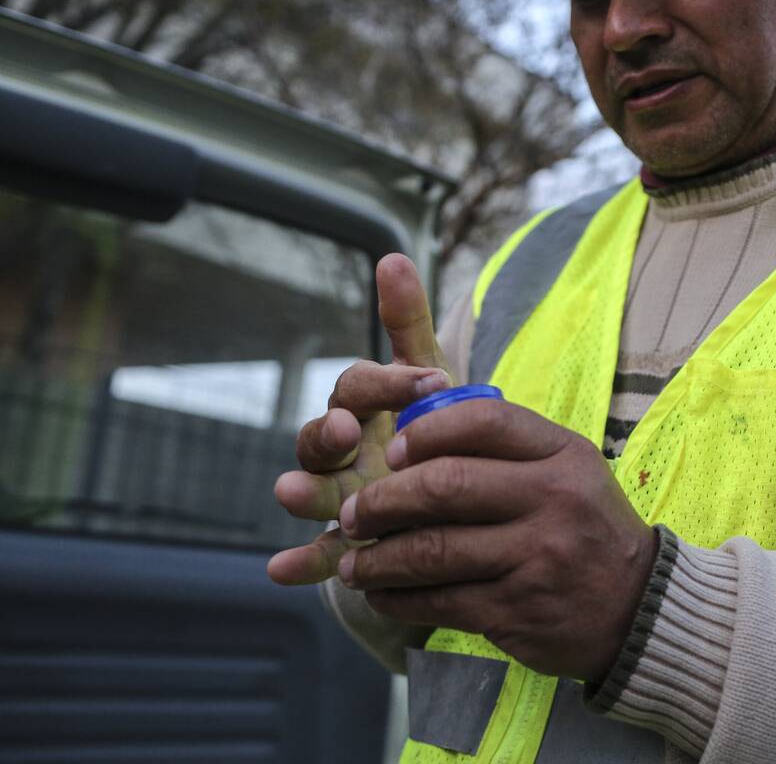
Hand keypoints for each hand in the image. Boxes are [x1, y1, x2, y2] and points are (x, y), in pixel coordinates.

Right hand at [268, 253, 451, 584]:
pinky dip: (299, 561)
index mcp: (361, 405)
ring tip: (288, 491)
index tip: (427, 380)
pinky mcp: (344, 540)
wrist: (443, 492)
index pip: (359, 384)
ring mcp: (337, 494)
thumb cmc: (429, 425)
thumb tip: (394, 255)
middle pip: (319, 437)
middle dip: (327, 433)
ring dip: (299, 490)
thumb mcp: (428, 376)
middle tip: (344, 430)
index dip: (387, 382)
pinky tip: (280, 570)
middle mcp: (340, 448)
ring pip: (310, 489)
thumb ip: (408, 323)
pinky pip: (319, 551)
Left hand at [336, 398, 657, 683]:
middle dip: (383, 501)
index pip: (484, 422)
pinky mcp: (518, 611)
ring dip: (378, 558)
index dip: (425, 432)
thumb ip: (507, 447)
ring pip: (432, 550)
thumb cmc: (585, 528)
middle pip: (445, 486)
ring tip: (353, 562)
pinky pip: (440, 601)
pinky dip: (398, 599)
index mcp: (563, 455)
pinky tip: (382, 595)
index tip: (391, 452)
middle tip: (354, 514)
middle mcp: (553, 501)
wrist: (639, 609)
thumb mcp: (568, 471)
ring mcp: (536, 558)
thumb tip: (414, 432)